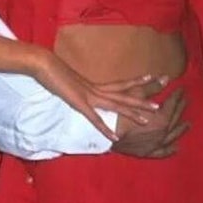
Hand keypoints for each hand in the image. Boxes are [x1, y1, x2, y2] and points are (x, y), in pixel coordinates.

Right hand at [32, 49, 165, 142]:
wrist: (43, 63)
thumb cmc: (53, 70)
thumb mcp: (70, 80)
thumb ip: (78, 86)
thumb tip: (80, 88)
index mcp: (94, 85)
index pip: (120, 84)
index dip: (136, 82)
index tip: (151, 77)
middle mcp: (96, 89)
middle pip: (124, 95)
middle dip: (142, 100)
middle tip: (159, 105)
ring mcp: (89, 96)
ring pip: (116, 106)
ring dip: (132, 114)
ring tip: (147, 121)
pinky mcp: (79, 103)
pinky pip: (95, 118)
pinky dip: (105, 128)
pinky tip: (115, 138)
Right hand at [112, 88, 188, 158]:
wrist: (106, 134)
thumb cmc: (120, 112)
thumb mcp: (136, 95)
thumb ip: (153, 87)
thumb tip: (166, 78)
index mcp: (162, 118)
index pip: (173, 103)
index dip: (177, 95)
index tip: (181, 89)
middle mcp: (162, 132)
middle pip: (174, 118)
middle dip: (180, 108)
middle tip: (185, 101)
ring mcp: (156, 144)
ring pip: (172, 135)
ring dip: (180, 129)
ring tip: (187, 124)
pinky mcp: (148, 152)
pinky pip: (162, 152)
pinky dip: (170, 150)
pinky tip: (176, 148)